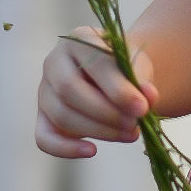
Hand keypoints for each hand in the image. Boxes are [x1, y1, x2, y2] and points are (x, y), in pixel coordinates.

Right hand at [36, 25, 158, 158]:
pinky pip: (44, 138)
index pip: (94, 64)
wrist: (116, 76)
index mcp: (79, 39)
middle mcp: (55, 62)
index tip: (143, 108)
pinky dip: (66, 149)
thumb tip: (148, 98)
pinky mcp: (42, 117)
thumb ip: (142, 80)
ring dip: (98, 130)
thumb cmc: (125, 68)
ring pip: (61, 114)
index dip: (118, 89)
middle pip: (69, 90)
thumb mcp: (138, 65)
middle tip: (135, 125)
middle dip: (106, 112)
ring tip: (130, 134)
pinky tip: (92, 151)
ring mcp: (44, 90)